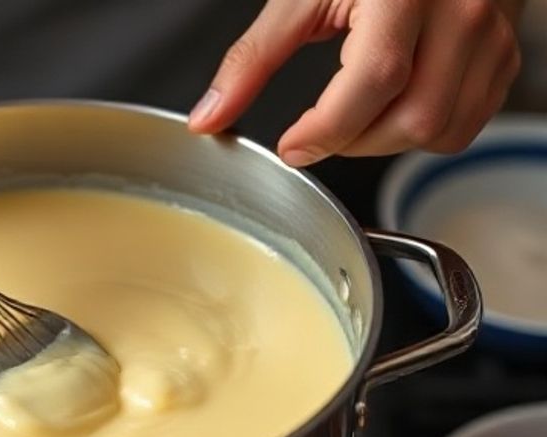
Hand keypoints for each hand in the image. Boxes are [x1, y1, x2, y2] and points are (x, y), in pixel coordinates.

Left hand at [189, 0, 523, 165]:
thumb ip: (252, 60)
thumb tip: (209, 117)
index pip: (372, 83)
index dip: (325, 130)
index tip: (292, 145)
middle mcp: (459, 14)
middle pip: (412, 119)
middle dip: (353, 142)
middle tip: (319, 132)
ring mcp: (490, 35)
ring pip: (443, 131)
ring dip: (388, 144)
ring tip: (355, 119)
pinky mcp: (504, 54)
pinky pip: (468, 122)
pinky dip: (426, 133)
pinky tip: (393, 109)